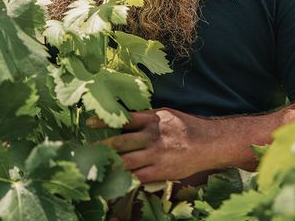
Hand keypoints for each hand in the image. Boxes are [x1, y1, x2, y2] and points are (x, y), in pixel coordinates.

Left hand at [89, 108, 217, 183]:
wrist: (209, 144)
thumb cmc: (185, 127)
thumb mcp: (165, 115)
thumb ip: (145, 118)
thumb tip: (123, 118)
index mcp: (152, 119)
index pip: (123, 119)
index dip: (105, 121)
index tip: (89, 123)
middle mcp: (152, 136)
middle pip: (120, 142)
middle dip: (101, 147)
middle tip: (85, 150)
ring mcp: (156, 155)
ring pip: (125, 160)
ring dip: (108, 164)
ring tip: (94, 166)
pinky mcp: (160, 171)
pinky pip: (137, 176)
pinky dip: (124, 178)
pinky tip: (112, 180)